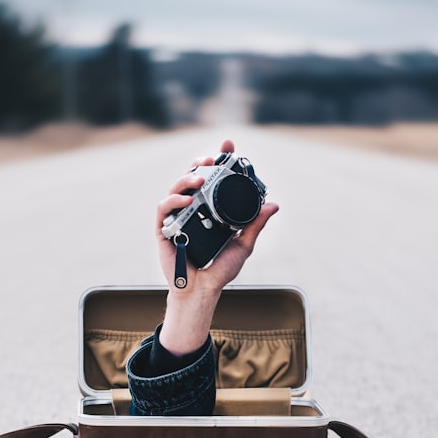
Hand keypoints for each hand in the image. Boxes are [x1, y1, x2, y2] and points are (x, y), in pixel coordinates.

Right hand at [155, 139, 278, 354]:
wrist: (203, 291)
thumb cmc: (220, 270)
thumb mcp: (243, 244)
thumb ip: (255, 225)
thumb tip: (274, 205)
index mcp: (210, 209)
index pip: (214, 180)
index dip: (219, 161)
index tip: (228, 146)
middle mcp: (192, 209)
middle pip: (193, 178)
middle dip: (200, 164)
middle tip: (210, 159)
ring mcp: (177, 218)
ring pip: (176, 188)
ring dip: (187, 178)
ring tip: (199, 177)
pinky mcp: (164, 230)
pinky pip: (164, 209)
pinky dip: (173, 200)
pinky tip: (185, 199)